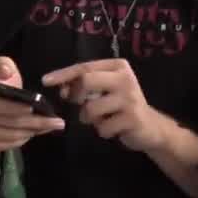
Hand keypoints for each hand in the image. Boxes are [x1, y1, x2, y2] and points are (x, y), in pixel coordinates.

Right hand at [0, 57, 64, 151]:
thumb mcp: (1, 68)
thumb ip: (2, 65)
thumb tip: (5, 71)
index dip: (13, 107)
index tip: (32, 108)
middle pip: (7, 122)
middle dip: (35, 123)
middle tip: (57, 122)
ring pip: (8, 135)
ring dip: (32, 132)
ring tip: (50, 127)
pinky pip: (4, 145)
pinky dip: (22, 140)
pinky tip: (35, 133)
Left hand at [42, 59, 168, 152]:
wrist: (151, 126)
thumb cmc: (123, 105)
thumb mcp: (105, 90)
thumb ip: (85, 86)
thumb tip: (62, 88)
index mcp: (118, 66)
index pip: (84, 67)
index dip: (63, 74)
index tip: (45, 81)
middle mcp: (125, 78)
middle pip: (86, 81)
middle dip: (77, 95)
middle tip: (81, 104)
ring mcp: (130, 98)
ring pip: (91, 108)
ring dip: (90, 118)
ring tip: (103, 118)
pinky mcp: (132, 118)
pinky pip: (102, 127)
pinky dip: (103, 131)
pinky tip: (114, 128)